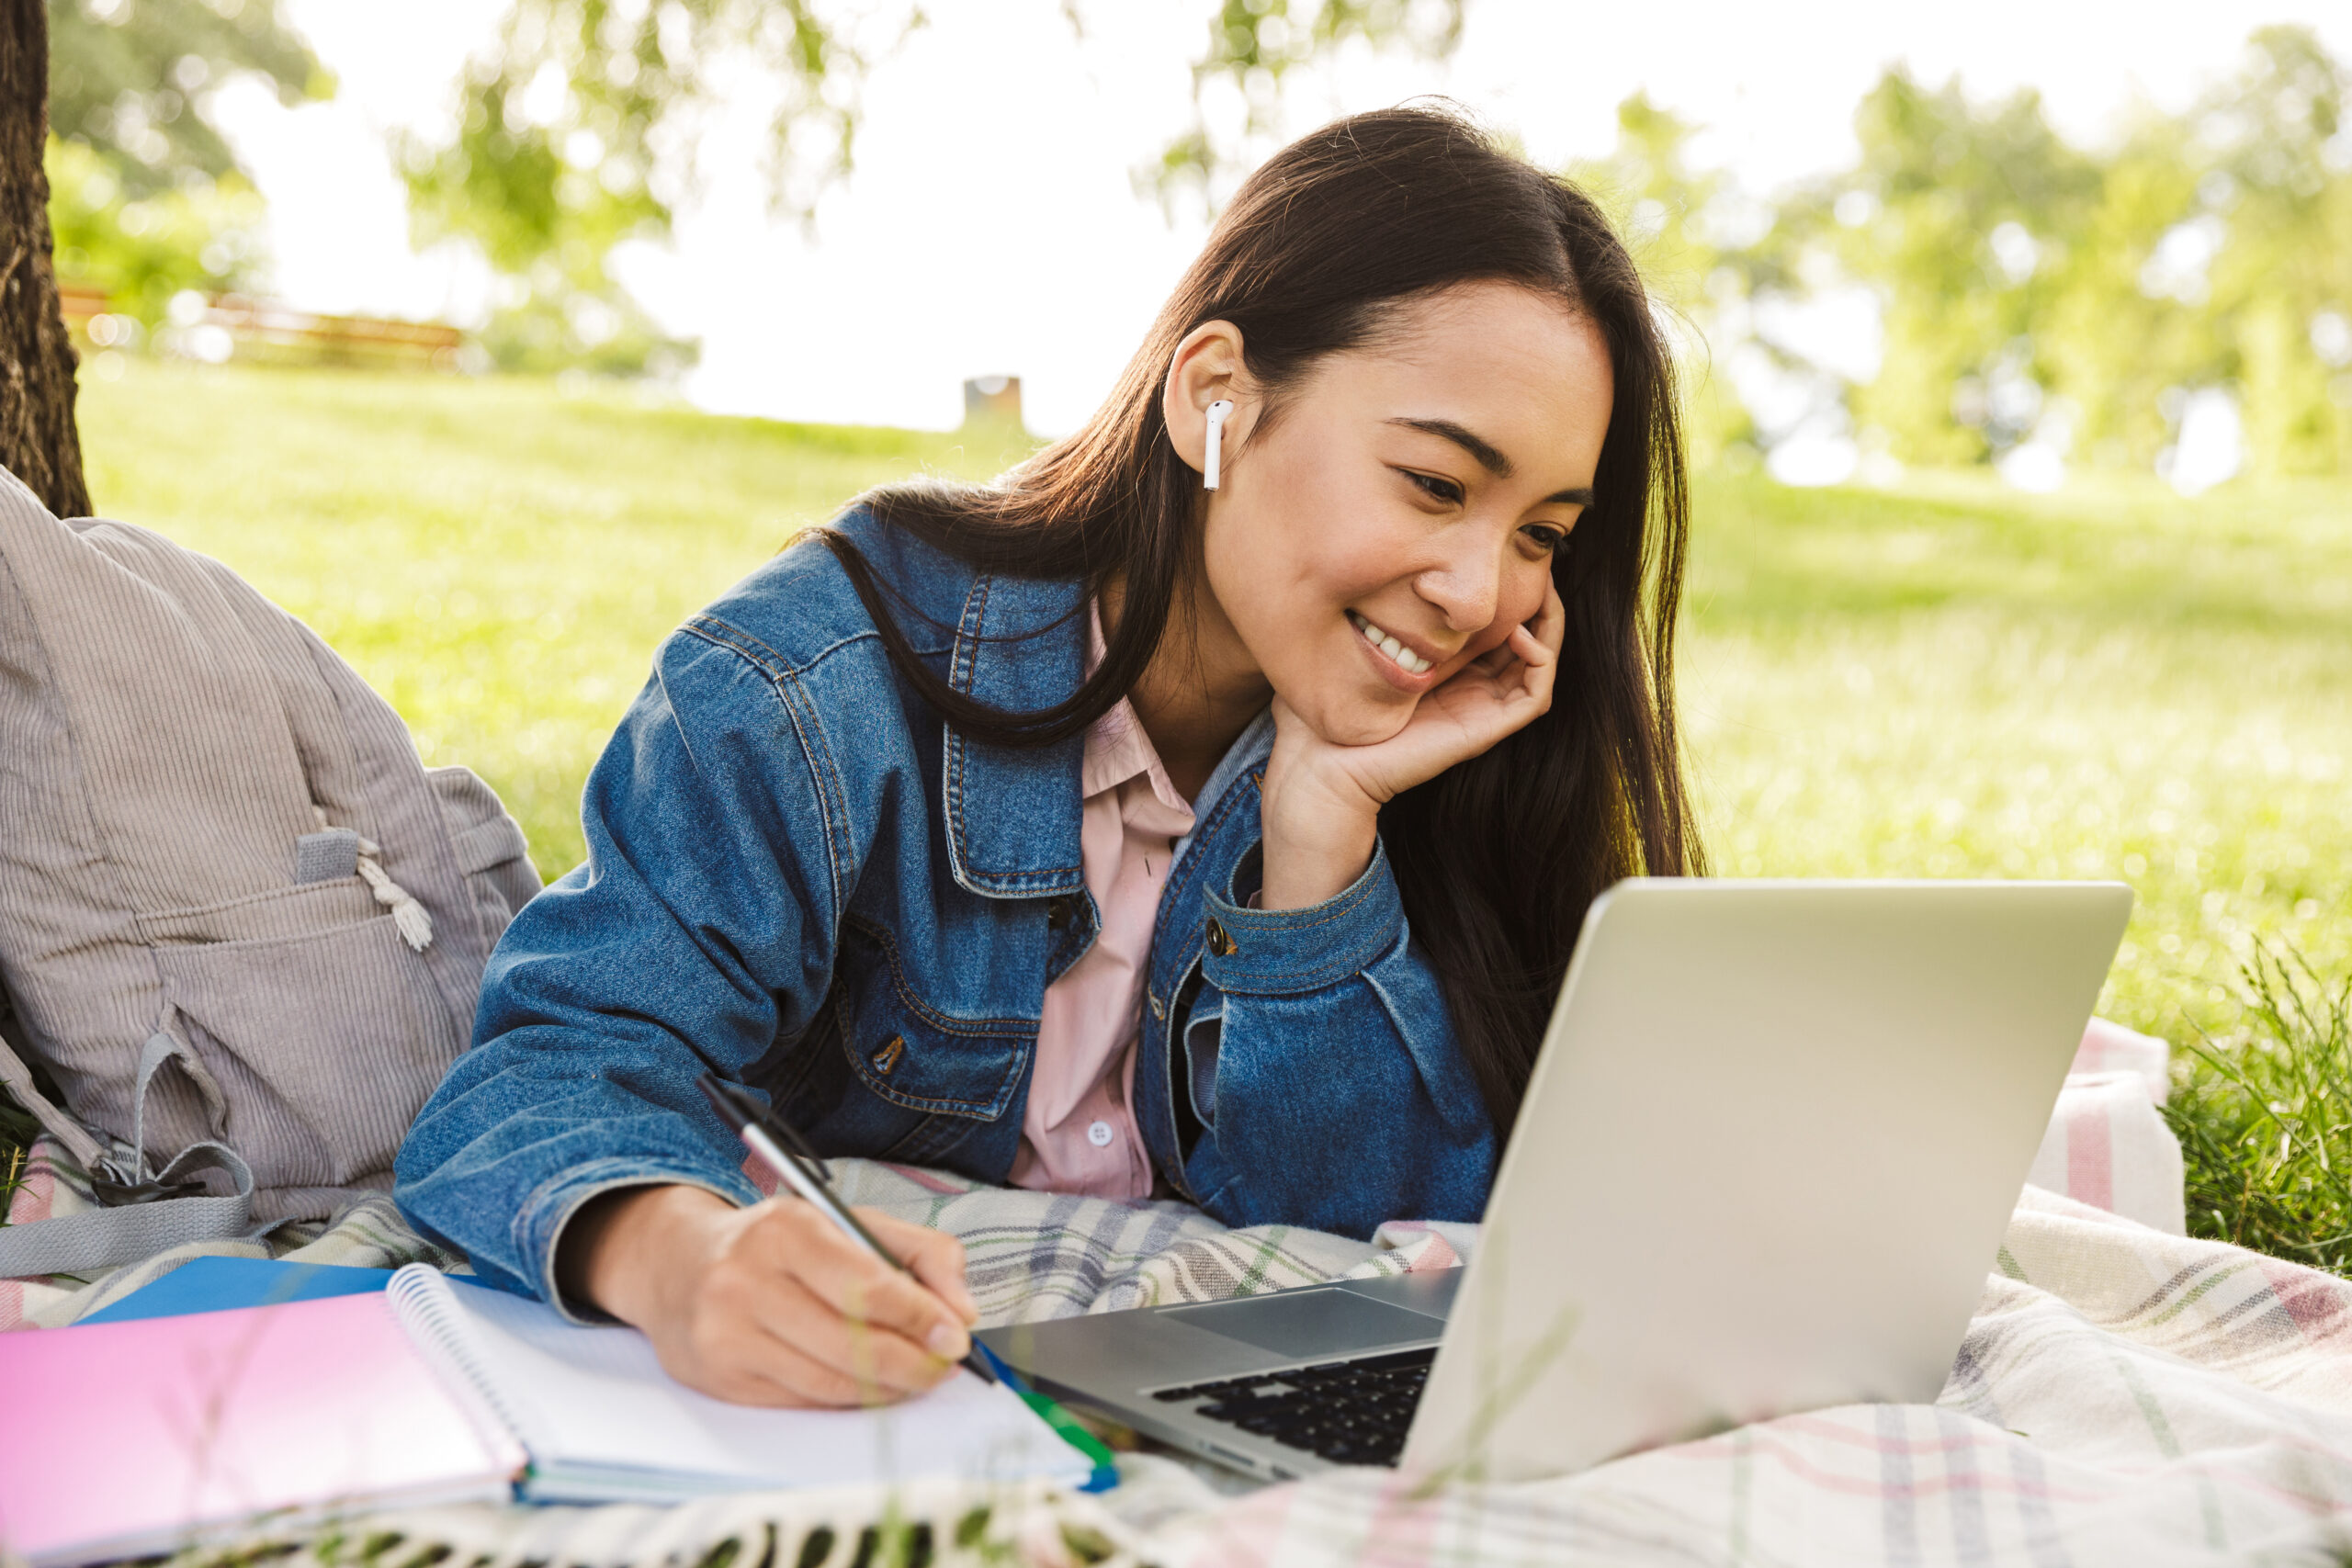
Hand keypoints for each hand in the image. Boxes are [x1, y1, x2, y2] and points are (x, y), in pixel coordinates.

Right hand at [564, 1184, 978, 1407]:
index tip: (956, 1337)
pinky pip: (802, 1401)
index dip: (921, 1319)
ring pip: (829, 1382)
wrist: (678, 1264)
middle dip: (912, 1363)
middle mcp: (745, 1280)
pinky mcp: (718, 1378)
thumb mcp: (849, 1222)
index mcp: (785, 1229)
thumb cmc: (777, 1243)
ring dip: (885, 1388)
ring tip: (913, 1376)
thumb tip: (962, 1311)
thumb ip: (921, 1253)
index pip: (867, 1287)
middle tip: (942, 1367)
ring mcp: (726, 1334)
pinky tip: (865, 1384)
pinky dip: (845, 1398)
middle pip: (851, 1343)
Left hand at [1260, 575, 1565, 908]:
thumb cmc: (1328, 713)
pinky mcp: (1485, 730)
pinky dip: (1541, 663)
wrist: (1324, 766)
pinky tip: (1521, 635)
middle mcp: (1471, 691)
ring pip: (1539, 666)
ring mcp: (1481, 711)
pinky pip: (1535, 697)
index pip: (1495, 631)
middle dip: (1541, 605)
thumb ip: (1364, 617)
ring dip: (1550, 629)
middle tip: (1542, 568)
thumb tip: (1355, 569)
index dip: (1510, 597)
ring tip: (1544, 594)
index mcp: (1446, 673)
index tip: (1509, 558)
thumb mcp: (1352, 650)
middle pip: (1527, 644)